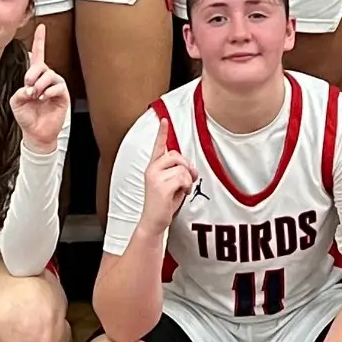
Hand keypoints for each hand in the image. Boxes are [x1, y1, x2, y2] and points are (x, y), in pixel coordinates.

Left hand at [8, 25, 69, 153]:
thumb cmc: (27, 117)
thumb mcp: (15, 102)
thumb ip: (19, 92)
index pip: (38, 55)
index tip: (41, 26)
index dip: (40, 40)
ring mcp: (55, 87)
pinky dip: (49, 91)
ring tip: (36, 95)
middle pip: (41, 65)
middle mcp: (46, 79)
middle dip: (33, 73)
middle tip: (28, 84)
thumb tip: (29, 88)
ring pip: (49, 75)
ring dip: (40, 84)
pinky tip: (44, 97)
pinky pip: (58, 86)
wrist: (36, 133)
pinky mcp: (63, 95)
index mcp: (34, 78)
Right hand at [140, 117, 198, 233]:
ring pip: (182, 168)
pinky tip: (182, 193)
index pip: (158, 146)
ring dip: (187, 180)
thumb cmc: (163, 204)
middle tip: (187, 179)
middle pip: (176, 155)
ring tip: (182, 189)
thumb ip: (178, 171)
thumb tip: (190, 168)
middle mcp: (152, 169)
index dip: (162, 132)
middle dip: (186, 166)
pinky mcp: (161, 186)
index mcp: (153, 167)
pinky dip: (187, 186)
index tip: (164, 120)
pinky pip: (182, 178)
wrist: (153, 221)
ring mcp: (155, 177)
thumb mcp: (171, 184)